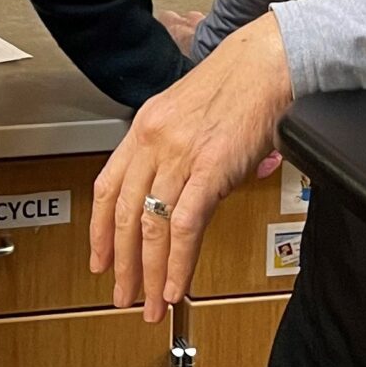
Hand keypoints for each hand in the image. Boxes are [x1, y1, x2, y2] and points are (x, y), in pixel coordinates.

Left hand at [89, 11, 294, 318]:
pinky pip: (185, 224)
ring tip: (151, 303)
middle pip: (126, 214)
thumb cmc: (234, 86)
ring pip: (153, 226)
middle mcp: (154, 142)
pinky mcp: (211, 169)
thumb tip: (172, 195)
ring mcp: (180, 156)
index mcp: (143, 129)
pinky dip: (178, 261)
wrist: (265, 64)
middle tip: (124, 296)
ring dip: (150, 273)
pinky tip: (176, 284)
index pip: (107, 188)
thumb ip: (172, 153)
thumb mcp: (186, 116)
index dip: (100, 230)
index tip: (99, 260)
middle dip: (122, 264)